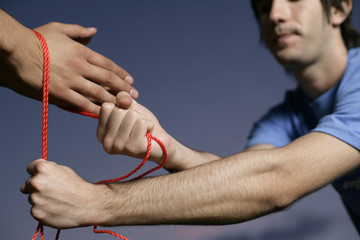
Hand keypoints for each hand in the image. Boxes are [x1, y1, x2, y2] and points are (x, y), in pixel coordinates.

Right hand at [2, 21, 137, 113]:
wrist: (15, 52)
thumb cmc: (35, 39)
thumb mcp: (58, 29)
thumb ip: (78, 31)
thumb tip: (94, 31)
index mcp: (80, 51)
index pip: (106, 64)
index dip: (120, 73)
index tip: (129, 80)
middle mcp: (80, 66)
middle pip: (107, 79)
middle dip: (123, 88)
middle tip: (134, 95)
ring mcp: (71, 81)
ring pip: (98, 93)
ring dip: (113, 100)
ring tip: (124, 106)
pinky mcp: (60, 93)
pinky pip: (82, 103)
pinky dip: (95, 109)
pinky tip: (104, 114)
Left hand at [20, 159, 109, 228]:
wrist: (88, 204)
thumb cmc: (77, 186)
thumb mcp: (64, 170)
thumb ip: (45, 172)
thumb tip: (25, 185)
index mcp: (42, 169)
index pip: (30, 167)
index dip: (38, 172)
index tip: (46, 177)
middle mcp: (36, 182)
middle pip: (28, 183)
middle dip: (38, 186)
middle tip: (55, 190)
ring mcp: (35, 199)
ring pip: (32, 197)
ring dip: (41, 198)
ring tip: (58, 200)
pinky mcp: (36, 213)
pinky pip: (35, 209)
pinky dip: (43, 209)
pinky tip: (56, 208)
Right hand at [97, 92, 172, 164]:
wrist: (160, 142)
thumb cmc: (142, 126)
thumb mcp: (129, 108)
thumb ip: (122, 98)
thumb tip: (123, 100)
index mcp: (101, 133)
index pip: (106, 107)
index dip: (122, 108)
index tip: (128, 120)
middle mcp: (107, 142)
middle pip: (119, 111)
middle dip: (133, 114)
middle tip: (137, 127)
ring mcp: (119, 146)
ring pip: (131, 116)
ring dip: (142, 120)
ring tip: (143, 131)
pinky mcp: (134, 148)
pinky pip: (141, 123)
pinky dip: (149, 125)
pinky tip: (148, 135)